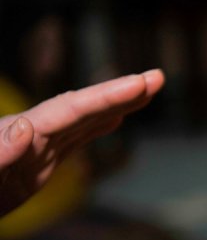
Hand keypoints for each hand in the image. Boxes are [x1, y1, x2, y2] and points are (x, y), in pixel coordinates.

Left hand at [0, 70, 164, 215]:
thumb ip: (0, 152)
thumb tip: (26, 126)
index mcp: (18, 132)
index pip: (70, 108)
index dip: (107, 96)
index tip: (140, 82)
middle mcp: (32, 132)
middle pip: (82, 106)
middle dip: (120, 91)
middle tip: (157, 77)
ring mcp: (36, 146)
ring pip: (83, 120)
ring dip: (116, 104)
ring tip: (147, 90)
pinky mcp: (38, 162)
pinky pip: (76, 139)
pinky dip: (98, 127)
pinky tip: (115, 120)